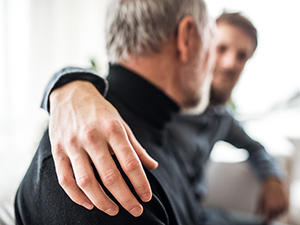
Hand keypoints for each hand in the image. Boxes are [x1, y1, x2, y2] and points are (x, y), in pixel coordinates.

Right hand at [49, 81, 157, 216]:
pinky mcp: (58, 151)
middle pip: (110, 177)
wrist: (71, 94)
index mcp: (113, 129)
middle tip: (135, 210)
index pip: (131, 163)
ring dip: (102, 202)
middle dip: (125, 198)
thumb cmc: (100, 112)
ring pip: (86, 182)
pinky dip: (77, 196)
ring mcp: (72, 145)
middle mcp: (92, 137)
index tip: (147, 197)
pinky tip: (89, 204)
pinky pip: (65, 180)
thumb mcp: (121, 123)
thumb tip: (153, 166)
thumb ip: (136, 147)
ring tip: (114, 211)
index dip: (141, 184)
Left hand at [257, 178, 288, 222]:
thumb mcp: (259, 199)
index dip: (265, 221)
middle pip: (273, 217)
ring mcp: (283, 206)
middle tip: (265, 217)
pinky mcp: (287, 205)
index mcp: (269, 206)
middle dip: (269, 218)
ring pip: (278, 215)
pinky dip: (279, 212)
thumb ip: (258, 208)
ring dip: (274, 215)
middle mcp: (277, 206)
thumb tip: (256, 215)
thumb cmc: (265, 190)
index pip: (268, 218)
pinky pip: (283, 212)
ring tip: (270, 210)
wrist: (274, 183)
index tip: (262, 222)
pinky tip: (275, 209)